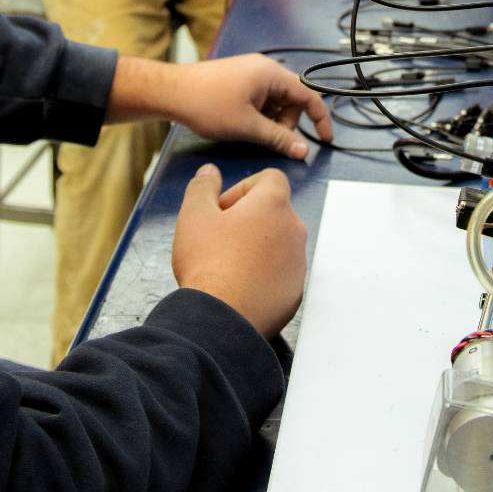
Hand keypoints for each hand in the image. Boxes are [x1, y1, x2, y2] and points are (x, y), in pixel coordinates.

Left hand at [165, 54, 331, 157]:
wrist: (171, 91)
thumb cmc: (206, 104)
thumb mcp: (247, 127)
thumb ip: (278, 138)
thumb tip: (303, 151)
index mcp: (271, 74)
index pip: (308, 95)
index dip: (320, 119)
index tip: (324, 139)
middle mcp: (264, 68)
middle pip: (291, 100)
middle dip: (285, 123)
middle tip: (268, 139)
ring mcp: (250, 72)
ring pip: (275, 101)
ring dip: (270, 120)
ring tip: (248, 131)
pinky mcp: (239, 79)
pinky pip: (260, 98)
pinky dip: (258, 114)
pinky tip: (241, 124)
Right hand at [173, 164, 305, 338]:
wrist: (220, 319)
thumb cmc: (208, 264)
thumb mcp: (194, 215)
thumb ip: (203, 187)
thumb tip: (209, 172)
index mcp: (273, 205)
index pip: (270, 178)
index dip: (243, 188)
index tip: (223, 209)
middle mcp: (294, 231)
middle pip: (274, 211)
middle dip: (248, 217)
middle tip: (218, 236)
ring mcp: (298, 264)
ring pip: (278, 243)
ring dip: (257, 246)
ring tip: (226, 264)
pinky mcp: (295, 292)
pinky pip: (280, 273)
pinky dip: (263, 273)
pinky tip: (238, 285)